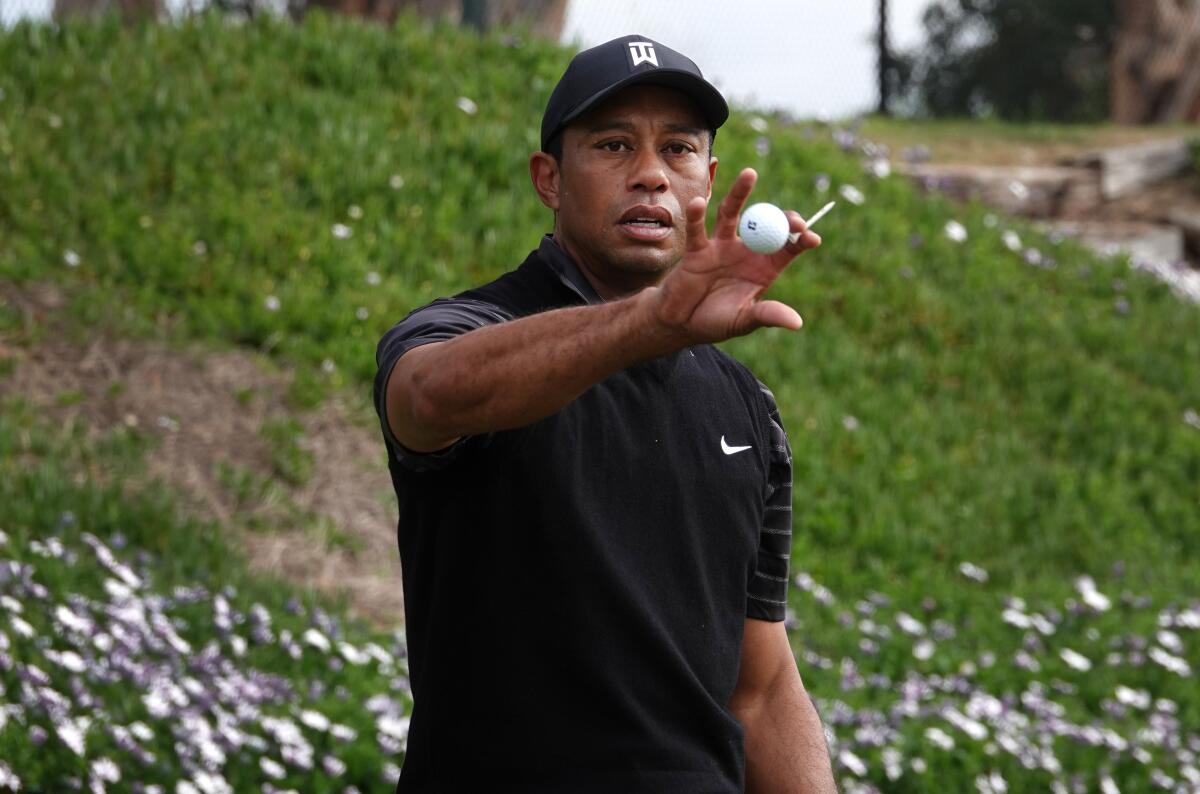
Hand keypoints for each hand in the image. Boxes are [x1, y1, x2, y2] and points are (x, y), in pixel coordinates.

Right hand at [652, 167, 820, 343]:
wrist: (681, 323)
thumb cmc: (716, 322)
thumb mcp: (744, 321)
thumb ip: (767, 315)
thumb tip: (796, 323)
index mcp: (764, 268)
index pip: (788, 248)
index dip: (801, 240)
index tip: (811, 237)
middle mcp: (746, 251)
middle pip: (767, 225)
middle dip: (781, 219)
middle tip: (793, 219)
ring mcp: (721, 246)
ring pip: (732, 214)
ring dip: (740, 193)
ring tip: (751, 174)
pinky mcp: (697, 249)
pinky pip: (698, 229)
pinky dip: (696, 216)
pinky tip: (698, 203)